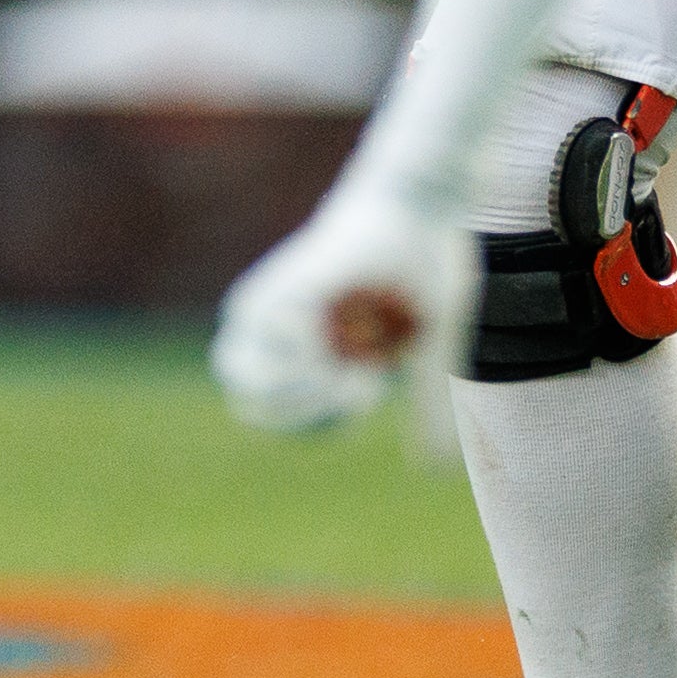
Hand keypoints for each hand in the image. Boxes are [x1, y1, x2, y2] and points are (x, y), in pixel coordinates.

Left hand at [210, 179, 480, 432]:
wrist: (424, 207)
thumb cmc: (428, 269)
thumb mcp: (434, 349)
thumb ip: (426, 407)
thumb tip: (429, 470)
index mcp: (314, 349)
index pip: (282, 414)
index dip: (317, 424)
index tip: (364, 396)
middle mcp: (280, 331)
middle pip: (252, 405)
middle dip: (301, 417)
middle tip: (352, 391)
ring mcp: (272, 308)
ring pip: (242, 378)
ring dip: (296, 391)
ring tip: (342, 369)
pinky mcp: (276, 286)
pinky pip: (257, 336)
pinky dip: (294, 352)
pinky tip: (329, 330)